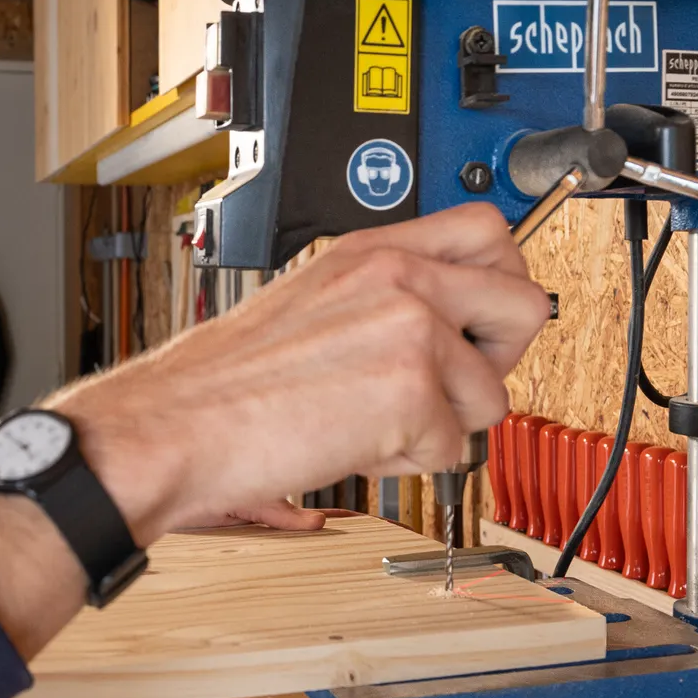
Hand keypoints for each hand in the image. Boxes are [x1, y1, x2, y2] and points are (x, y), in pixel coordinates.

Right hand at [53, 203, 548, 542]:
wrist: (173, 426)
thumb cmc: (220, 382)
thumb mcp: (309, 300)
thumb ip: (382, 298)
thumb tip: (450, 325)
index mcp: (369, 250)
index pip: (488, 233)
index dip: (500, 284)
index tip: (481, 323)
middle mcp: (397, 276)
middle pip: (524, 304)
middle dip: (499, 360)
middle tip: (447, 387)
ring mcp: (409, 328)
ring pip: (493, 394)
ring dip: (443, 427)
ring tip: (371, 424)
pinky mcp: (411, 390)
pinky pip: (454, 448)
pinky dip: (407, 464)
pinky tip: (352, 445)